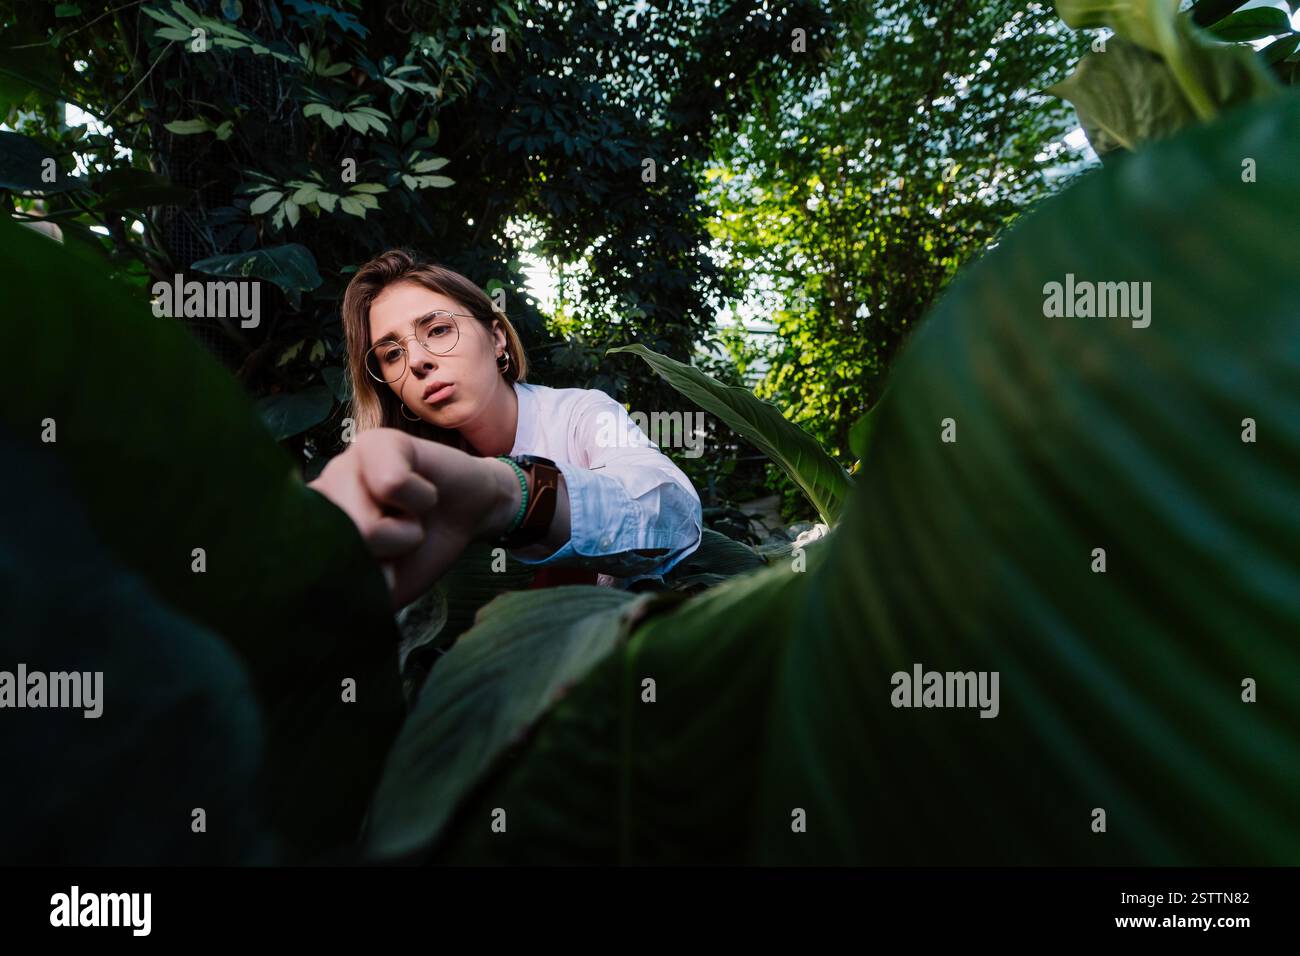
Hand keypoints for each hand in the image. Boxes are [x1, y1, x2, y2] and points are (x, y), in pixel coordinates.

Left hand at [307, 428, 519, 607]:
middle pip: (343, 552)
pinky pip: (393, 485)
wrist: (470, 516)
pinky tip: (423, 492)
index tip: (384, 567)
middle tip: (400, 540)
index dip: (359, 581)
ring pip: (364, 525)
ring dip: (406, 533)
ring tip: (411, 517)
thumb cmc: (422, 551)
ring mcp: (343, 465)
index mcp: (311, 530)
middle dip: (386, 557)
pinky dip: (421, 500)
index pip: (311, 569)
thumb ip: (350, 594)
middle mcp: (318, 495)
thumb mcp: (383, 587)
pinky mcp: (377, 442)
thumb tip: (332, 584)